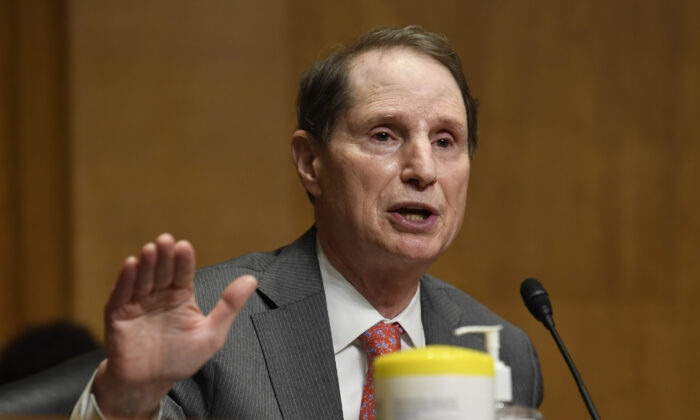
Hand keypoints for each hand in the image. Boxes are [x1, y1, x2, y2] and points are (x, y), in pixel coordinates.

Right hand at [92, 233, 256, 418]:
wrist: (149, 383)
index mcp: (181, 295)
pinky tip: (131, 264)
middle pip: (162, 271)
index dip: (183, 260)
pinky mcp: (118, 314)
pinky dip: (125, 280)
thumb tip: (252, 279)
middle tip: (166, 240)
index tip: (185, 246)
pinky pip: (121, 294)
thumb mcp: (211, 334)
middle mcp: (159, 294)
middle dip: (164, 256)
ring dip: (146, 263)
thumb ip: (229, 307)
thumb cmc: (181, 358)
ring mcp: (138, 302)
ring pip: (143, 278)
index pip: (183, 273)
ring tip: (151, 249)